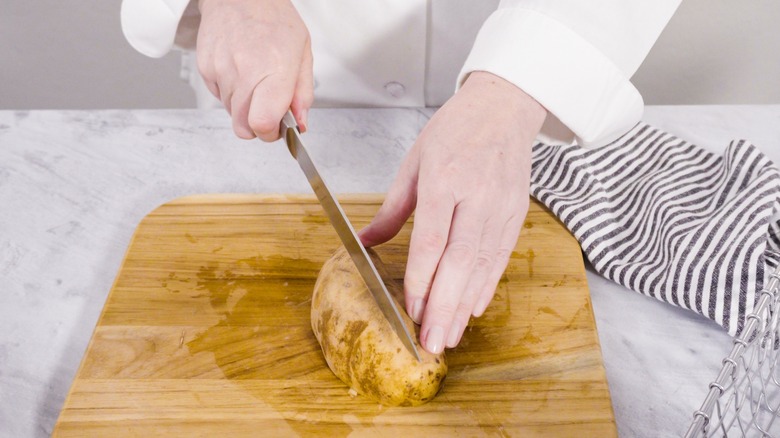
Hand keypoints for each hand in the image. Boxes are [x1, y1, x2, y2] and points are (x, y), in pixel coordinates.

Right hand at [197, 0, 312, 139]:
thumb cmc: (273, 18)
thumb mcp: (303, 53)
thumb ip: (303, 93)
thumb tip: (300, 123)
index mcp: (274, 70)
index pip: (263, 124)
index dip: (271, 133)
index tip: (279, 128)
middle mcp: (244, 73)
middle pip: (244, 127)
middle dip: (258, 125)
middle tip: (269, 108)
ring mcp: (221, 71)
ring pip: (232, 114)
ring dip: (245, 106)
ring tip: (255, 78)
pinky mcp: (205, 69)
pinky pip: (219, 97)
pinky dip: (231, 92)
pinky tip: (240, 71)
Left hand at [359, 72, 545, 353]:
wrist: (504, 108)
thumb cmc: (455, 130)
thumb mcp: (414, 162)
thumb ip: (392, 209)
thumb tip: (364, 244)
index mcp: (445, 178)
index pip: (432, 240)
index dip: (421, 280)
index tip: (411, 310)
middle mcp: (477, 196)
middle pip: (460, 261)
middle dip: (444, 306)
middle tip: (431, 342)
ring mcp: (501, 206)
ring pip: (483, 266)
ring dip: (464, 306)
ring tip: (449, 337)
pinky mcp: (516, 213)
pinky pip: (501, 257)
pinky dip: (486, 286)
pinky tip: (472, 309)